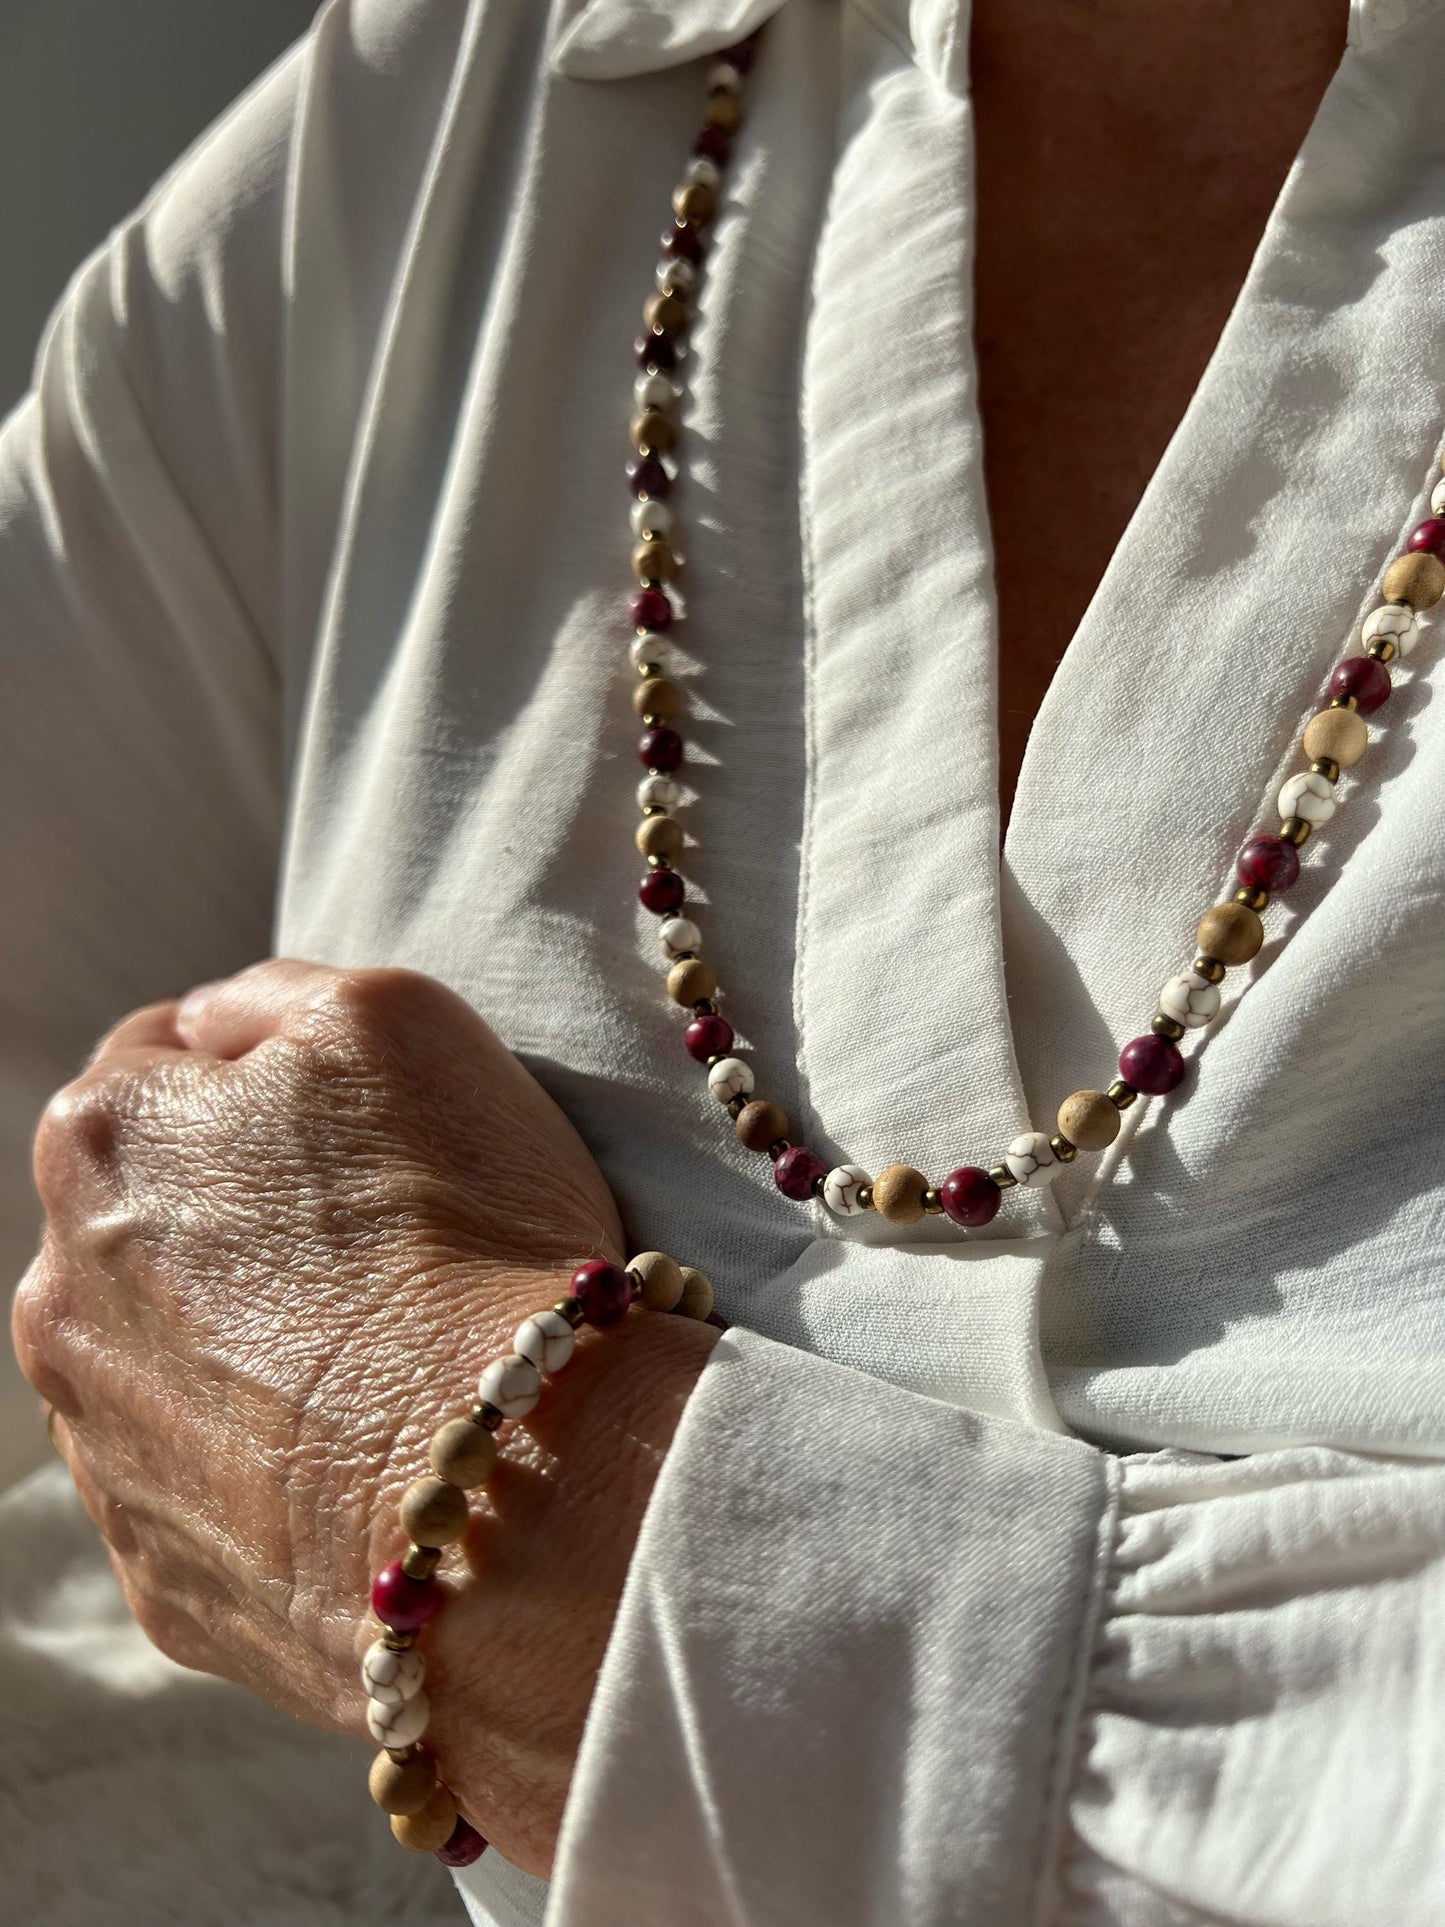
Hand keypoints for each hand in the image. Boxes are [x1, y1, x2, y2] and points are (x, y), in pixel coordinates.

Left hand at [10, 959, 717, 1872]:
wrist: (506, 1493)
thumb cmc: (464, 1230)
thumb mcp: (392, 1017)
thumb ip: (273, 995)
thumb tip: (213, 1029)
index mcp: (101, 1138)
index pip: (163, 1060)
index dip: (274, 1079)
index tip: (365, 1125)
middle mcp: (59, 1293)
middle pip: (154, 1216)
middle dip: (245, 1214)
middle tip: (385, 1245)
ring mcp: (100, 1450)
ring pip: (168, 1357)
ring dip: (248, 1343)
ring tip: (386, 1362)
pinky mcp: (158, 1579)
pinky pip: (210, 1488)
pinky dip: (272, 1464)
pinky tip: (366, 1460)